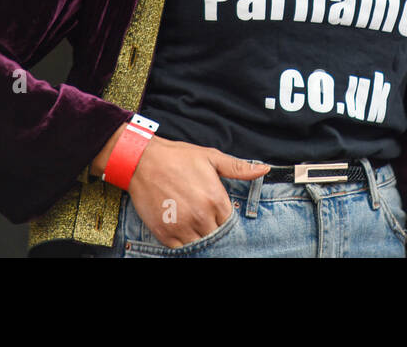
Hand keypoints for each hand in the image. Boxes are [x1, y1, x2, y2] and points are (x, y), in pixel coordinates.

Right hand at [91, 130, 269, 247]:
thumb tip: (264, 169)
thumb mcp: (211, 157)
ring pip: (200, 244)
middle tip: (203, 216)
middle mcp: (201, 216)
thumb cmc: (178, 157)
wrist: (142, 161)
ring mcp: (182, 227)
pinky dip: (182, 241)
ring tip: (192, 221)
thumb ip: (239, 168)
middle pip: (216, 235)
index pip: (229, 222)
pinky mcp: (165, 233)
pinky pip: (181, 248)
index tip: (216, 211)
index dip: (223, 218)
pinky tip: (180, 227)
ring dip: (198, 235)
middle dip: (212, 227)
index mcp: (215, 199)